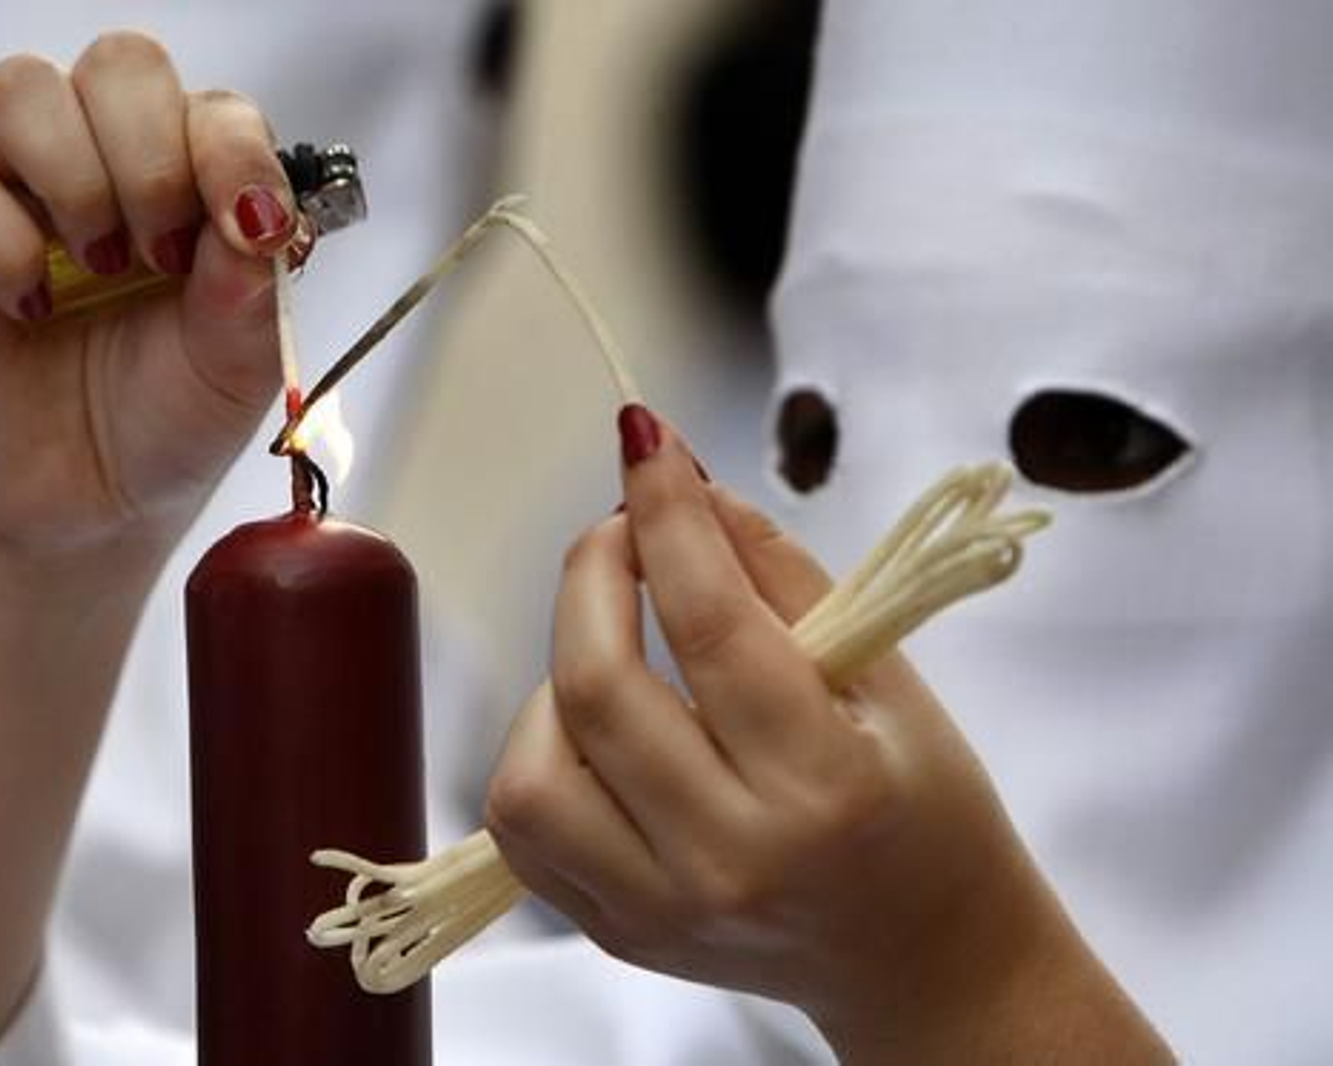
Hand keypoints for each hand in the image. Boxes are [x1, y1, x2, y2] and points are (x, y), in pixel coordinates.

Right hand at [0, 31, 297, 561]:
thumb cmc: (170, 420)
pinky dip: (3, 248)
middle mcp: (106, 167)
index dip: (235, 152)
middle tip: (164, 257)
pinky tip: (35, 309)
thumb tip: (256, 218)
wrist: (93, 506)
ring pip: (25, 91)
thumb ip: (255, 288)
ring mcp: (19, 195)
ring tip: (104, 269)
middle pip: (122, 66)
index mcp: (194, 185)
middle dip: (154, 156)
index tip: (251, 228)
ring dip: (80, 180)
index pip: (214, 109)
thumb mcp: (241, 369)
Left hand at [487, 410, 1166, 1060]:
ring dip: (558, 676)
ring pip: (533, 767)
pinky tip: (595, 728)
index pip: (711, 623)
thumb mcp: (889, 681)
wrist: (926, 958)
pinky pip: (524, 826)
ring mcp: (662, 910)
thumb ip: (780, 575)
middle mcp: (733, 860)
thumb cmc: (924, 811)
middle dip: (593, 573)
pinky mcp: (619, 932)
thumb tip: (685, 482)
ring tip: (620, 655)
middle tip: (623, 532)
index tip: (646, 442)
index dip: (665, 514)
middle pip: (599, 687)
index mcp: (826, 789)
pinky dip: (539, 751)